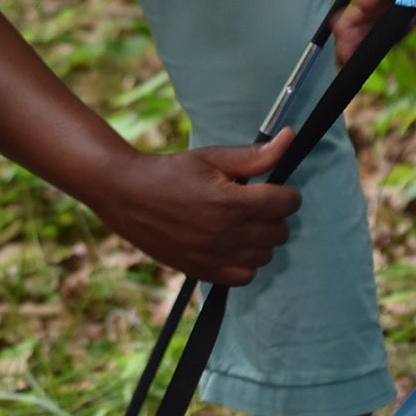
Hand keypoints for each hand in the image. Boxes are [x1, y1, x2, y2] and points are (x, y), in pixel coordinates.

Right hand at [86, 132, 300, 281]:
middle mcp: (224, 233)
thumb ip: (254, 155)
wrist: (127, 195)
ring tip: (241, 223)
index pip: (285, 204)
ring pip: (265, 255)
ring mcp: (213, 256)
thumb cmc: (170, 172)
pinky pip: (244, 276)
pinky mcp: (201, 271)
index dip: (286, 194)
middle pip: (279, 232)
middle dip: (274, 215)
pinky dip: (245, 262)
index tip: (275, 189)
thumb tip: (288, 139)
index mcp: (230, 202)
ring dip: (261, 239)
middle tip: (254, 203)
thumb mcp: (211, 157)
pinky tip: (232, 244)